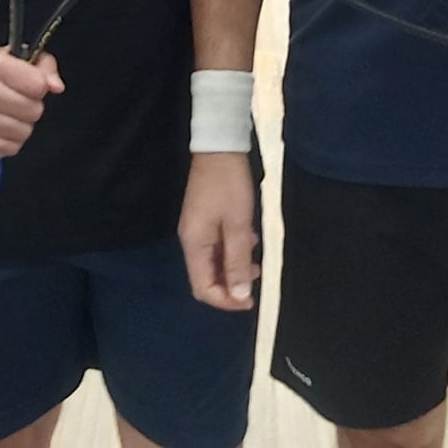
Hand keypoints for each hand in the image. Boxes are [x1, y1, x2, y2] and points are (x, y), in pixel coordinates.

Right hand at [0, 48, 63, 157]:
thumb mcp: (12, 58)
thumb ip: (43, 66)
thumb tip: (56, 86)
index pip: (39, 85)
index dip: (37, 86)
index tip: (25, 85)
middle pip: (34, 111)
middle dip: (29, 107)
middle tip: (13, 101)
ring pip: (24, 132)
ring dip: (19, 126)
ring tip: (3, 115)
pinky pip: (9, 148)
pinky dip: (7, 141)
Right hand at [178, 152, 258, 310]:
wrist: (219, 147)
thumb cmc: (228, 185)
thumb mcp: (238, 224)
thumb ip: (238, 260)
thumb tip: (240, 295)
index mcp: (194, 244)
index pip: (203, 288)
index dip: (225, 300)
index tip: (250, 301)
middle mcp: (191, 241)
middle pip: (206, 278)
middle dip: (230, 286)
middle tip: (256, 281)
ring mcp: (196, 229)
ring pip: (213, 262)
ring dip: (233, 268)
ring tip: (256, 262)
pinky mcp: (204, 219)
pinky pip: (216, 246)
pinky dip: (232, 251)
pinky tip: (249, 241)